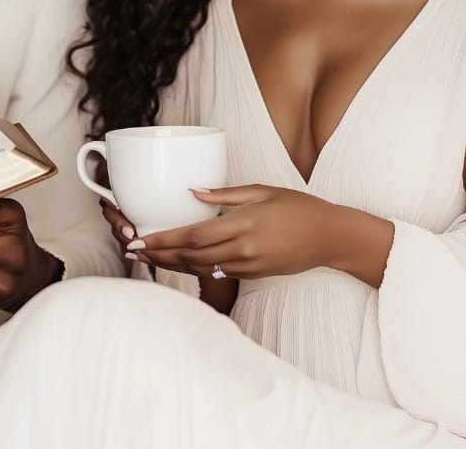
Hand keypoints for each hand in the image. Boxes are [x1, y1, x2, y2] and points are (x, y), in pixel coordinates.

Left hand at [126, 185, 393, 286]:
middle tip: (133, 251)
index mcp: (243, 224)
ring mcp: (249, 265)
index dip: (164, 240)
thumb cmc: (300, 208)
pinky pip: (217, 273)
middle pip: (191, 256)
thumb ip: (225, 194)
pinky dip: (194, 269)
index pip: (194, 236)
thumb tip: (192, 192)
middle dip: (159, 254)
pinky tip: (177, 263)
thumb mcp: (263, 191)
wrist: (331, 238)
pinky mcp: (253, 275)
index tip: (141, 240)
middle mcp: (243, 249)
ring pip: (201, 268)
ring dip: (172, 264)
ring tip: (147, 258)